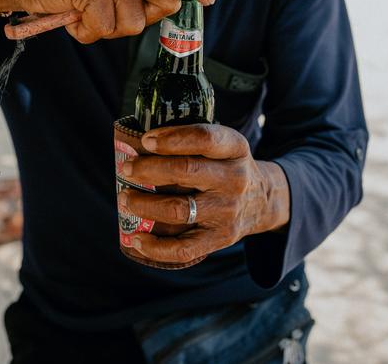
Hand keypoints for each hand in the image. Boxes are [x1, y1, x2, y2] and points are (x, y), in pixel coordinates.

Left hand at [117, 123, 290, 264]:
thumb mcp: (223, 144)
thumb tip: (140, 142)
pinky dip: (155, 247)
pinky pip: (184, 248)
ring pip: (178, 210)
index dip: (171, 138)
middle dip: (148, 169)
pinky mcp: (219, 239)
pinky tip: (135, 238)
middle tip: (126, 168)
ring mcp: (227, 211)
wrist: (262, 200)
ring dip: (144, 205)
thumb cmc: (226, 166)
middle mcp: (234, 179)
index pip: (203, 138)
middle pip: (186, 171)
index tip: (145, 140)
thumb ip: (192, 139)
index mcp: (235, 148)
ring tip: (124, 198)